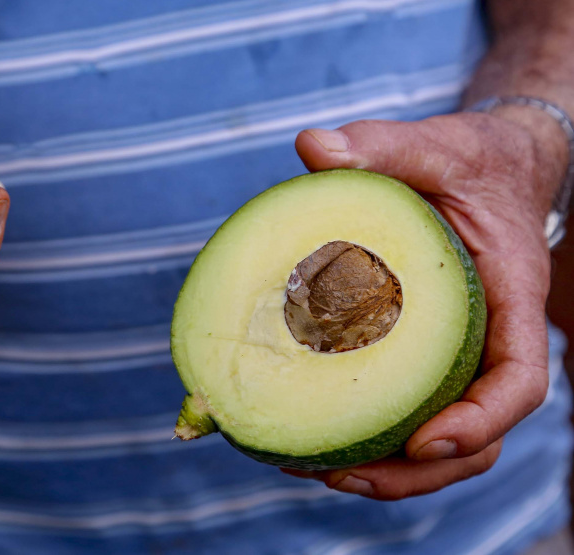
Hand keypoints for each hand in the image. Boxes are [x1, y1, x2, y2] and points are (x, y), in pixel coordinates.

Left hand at [283, 109, 566, 499]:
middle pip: (478, 437)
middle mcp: (489, 341)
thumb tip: (311, 147)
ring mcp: (456, 356)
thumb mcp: (432, 146)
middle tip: (341, 474)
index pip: (520, 380)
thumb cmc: (466, 162)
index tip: (427, 441)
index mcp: (509, 299)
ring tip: (313, 469)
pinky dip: (368, 433)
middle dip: (417, 471)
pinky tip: (309, 434)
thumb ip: (380, 145)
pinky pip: (407, 408)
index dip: (481, 421)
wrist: (479, 173)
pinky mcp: (422, 357)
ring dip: (386, 468)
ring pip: (439, 438)